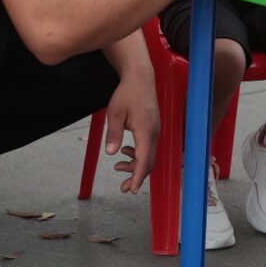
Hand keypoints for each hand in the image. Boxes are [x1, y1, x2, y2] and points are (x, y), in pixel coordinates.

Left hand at [104, 74, 159, 193]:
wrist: (140, 77)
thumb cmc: (127, 93)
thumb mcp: (115, 113)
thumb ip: (113, 134)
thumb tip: (110, 153)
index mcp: (146, 131)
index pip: (144, 160)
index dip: (138, 177)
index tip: (132, 189)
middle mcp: (154, 133)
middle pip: (149, 162)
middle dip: (136, 176)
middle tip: (124, 188)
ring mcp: (155, 130)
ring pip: (149, 155)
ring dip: (135, 165)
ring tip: (118, 167)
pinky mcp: (153, 127)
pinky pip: (148, 147)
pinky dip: (138, 154)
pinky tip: (125, 150)